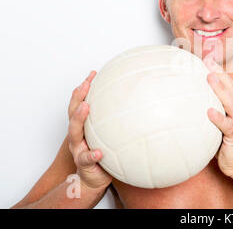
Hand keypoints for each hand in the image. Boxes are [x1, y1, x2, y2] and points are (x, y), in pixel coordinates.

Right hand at [67, 71, 111, 190]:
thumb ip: (115, 121)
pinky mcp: (84, 164)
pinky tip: (99, 152)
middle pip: (72, 113)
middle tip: (85, 84)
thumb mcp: (108, 134)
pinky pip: (86, 159)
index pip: (80, 103)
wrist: (94, 179)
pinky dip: (92, 155)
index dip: (84, 89)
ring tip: (86, 107)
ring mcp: (78, 149)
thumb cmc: (103, 154)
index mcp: (83, 127)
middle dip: (78, 97)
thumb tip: (138, 101)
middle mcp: (78, 136)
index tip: (93, 73)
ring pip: (74, 134)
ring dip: (79, 119)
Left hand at [203, 58, 232, 177]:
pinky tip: (209, 111)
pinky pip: (227, 126)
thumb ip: (207, 117)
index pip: (226, 86)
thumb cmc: (227, 146)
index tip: (206, 58)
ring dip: (220, 89)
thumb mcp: (218, 128)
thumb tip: (186, 108)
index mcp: (232, 109)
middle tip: (207, 60)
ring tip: (209, 77)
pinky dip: (218, 118)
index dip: (218, 71)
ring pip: (230, 102)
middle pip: (229, 88)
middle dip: (219, 73)